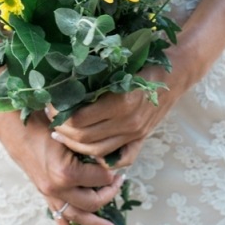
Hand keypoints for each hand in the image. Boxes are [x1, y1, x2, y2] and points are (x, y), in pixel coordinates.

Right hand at [0, 110, 124, 224]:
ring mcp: (50, 194)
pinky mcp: (44, 194)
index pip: (100, 179)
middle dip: (110, 194)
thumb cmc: (46, 127)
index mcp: (66, 172)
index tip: (118, 166)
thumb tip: (109, 163)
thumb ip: (89, 152)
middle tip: (119, 182)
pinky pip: (57, 215)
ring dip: (96, 224)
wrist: (19, 130)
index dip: (112, 173)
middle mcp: (58, 188)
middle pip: (92, 202)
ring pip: (77, 215)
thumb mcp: (72, 137)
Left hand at [46, 58, 188, 168]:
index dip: (60, 116)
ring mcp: (135, 133)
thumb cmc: (143, 65)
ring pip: (97, 151)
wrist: (175, 75)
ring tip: (62, 136)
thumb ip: (96, 82)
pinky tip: (87, 150)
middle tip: (52, 123)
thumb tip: (65, 86)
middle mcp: (129, 122)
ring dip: (75, 146)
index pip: (80, 119)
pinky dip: (101, 159)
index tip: (49, 107)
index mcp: (121, 101)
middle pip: (85, 138)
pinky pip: (119, 158)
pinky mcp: (140, 138)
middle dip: (63, 133)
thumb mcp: (118, 68)